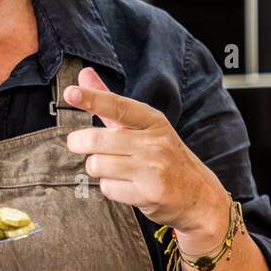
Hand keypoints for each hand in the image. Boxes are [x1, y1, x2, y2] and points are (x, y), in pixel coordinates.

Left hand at [63, 67, 229, 255]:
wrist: (199, 196)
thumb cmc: (164, 156)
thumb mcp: (144, 126)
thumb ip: (111, 103)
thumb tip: (84, 75)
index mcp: (153, 121)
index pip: (119, 106)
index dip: (93, 99)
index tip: (70, 93)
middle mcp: (154, 143)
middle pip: (97, 140)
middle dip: (79, 143)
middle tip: (79, 144)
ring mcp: (153, 169)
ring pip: (97, 165)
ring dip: (97, 168)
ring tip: (114, 168)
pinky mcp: (149, 194)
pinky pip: (108, 188)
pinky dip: (110, 188)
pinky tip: (126, 186)